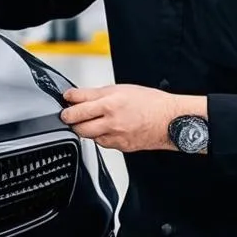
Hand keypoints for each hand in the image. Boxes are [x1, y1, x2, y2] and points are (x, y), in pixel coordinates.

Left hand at [60, 84, 203, 152]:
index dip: (68, 105)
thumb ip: (94, 93)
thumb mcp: (120, 89)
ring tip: (91, 119)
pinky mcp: (121, 148)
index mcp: (110, 104)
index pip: (78, 108)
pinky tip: (107, 128)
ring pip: (89, 136)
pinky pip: (102, 143)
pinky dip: (100, 136)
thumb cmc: (150, 103)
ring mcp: (116, 138)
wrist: (171, 121)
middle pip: (79, 127)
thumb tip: (74, 96)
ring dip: (86, 129)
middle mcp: (111, 123)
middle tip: (70, 115)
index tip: (65, 102)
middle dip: (71, 120)